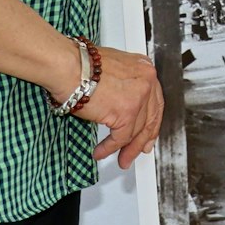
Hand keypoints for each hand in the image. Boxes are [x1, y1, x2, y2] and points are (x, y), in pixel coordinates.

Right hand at [74, 44, 163, 168]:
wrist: (69, 67)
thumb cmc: (81, 66)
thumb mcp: (115, 69)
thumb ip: (126, 84)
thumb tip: (125, 103)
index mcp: (145, 69)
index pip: (155, 102)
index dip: (151, 122)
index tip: (148, 135)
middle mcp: (146, 82)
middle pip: (150, 118)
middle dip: (142, 140)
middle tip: (137, 152)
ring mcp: (139, 98)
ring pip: (136, 131)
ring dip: (126, 148)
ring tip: (119, 158)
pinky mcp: (126, 113)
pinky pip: (120, 138)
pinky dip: (110, 148)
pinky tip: (101, 151)